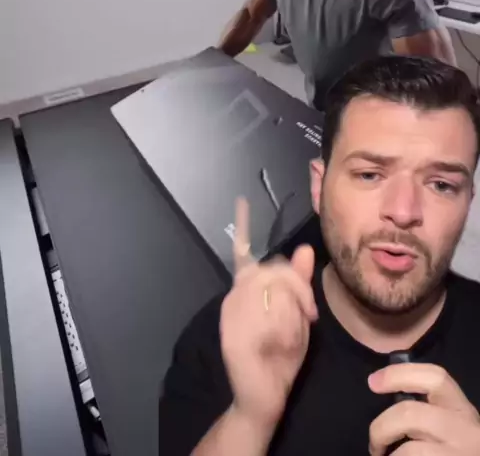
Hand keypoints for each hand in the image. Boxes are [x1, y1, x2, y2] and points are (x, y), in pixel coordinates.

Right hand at [220, 197, 317, 432]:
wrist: (262, 395)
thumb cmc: (280, 355)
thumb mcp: (296, 315)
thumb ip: (299, 282)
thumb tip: (305, 249)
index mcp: (247, 290)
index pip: (244, 253)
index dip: (242, 227)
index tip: (242, 202)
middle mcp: (235, 296)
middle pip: (273, 269)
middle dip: (298, 288)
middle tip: (308, 313)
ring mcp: (232, 313)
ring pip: (274, 291)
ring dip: (293, 312)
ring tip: (294, 333)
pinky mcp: (232, 332)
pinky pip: (269, 315)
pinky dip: (284, 329)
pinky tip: (281, 343)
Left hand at [368, 362, 479, 454]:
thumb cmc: (460, 449)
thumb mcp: (453, 424)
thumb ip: (430, 409)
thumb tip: (390, 399)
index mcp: (462, 408)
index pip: (435, 377)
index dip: (399, 374)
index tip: (373, 382)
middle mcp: (464, 430)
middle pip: (411, 414)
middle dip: (381, 428)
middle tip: (375, 443)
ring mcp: (458, 455)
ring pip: (411, 450)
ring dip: (389, 454)